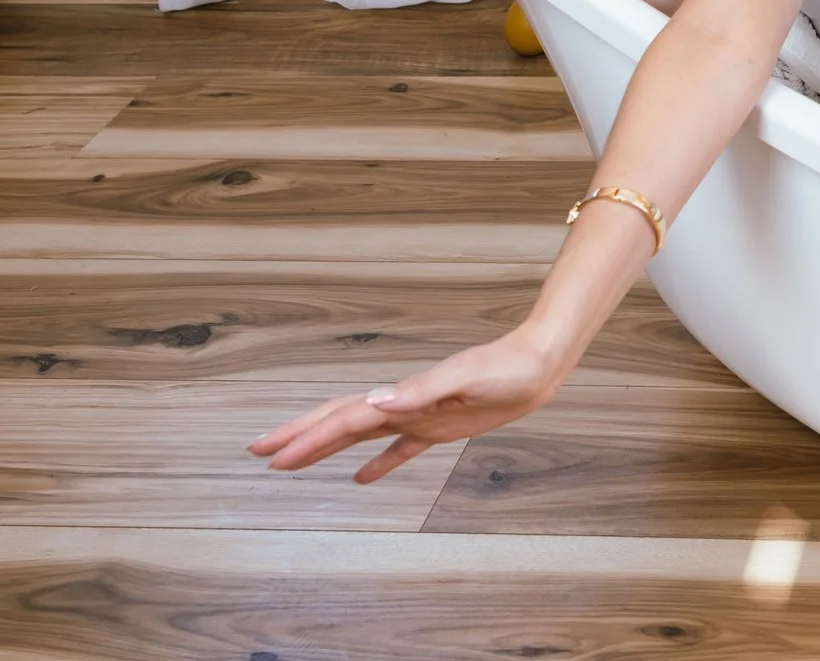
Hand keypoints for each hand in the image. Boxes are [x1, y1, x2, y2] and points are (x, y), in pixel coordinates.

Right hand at [246, 329, 568, 482]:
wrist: (539, 363)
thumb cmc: (506, 368)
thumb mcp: (466, 377)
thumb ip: (422, 389)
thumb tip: (376, 401)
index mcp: (402, 396)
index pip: (344, 419)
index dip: (307, 438)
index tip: (271, 455)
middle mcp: (402, 405)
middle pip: (339, 422)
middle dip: (299, 436)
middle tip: (258, 452)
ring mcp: (418, 416)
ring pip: (360, 435)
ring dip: (325, 447)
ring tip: (290, 464)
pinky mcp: (440, 427)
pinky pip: (400, 450)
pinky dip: (378, 464)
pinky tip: (361, 479)